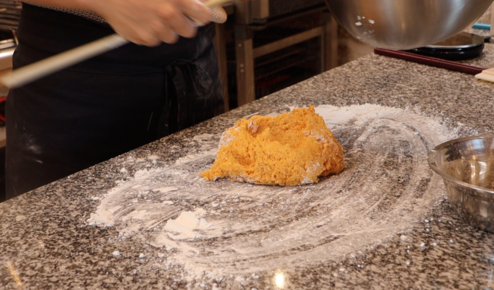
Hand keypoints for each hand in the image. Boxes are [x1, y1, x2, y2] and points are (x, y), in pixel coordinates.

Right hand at [86, 0, 211, 45]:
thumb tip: (210, 9)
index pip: (204, 16)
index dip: (202, 15)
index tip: (198, 14)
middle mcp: (168, 15)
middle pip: (189, 31)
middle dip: (183, 24)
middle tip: (172, 14)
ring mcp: (155, 29)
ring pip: (171, 37)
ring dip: (165, 29)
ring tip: (151, 14)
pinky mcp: (143, 39)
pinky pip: (154, 41)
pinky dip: (150, 33)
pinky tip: (140, 20)